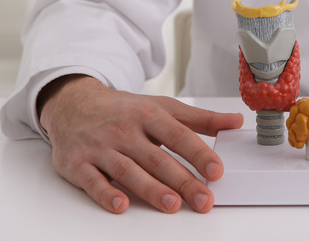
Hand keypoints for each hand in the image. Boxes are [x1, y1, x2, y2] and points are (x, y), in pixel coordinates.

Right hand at [38, 75, 243, 213]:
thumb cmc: (124, 110)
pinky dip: (105, 193)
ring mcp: (101, 147)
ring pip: (128, 170)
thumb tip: (236, 121)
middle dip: (182, 181)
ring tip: (172, 204)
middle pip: (157, 158)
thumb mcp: (162, 107)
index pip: (178, 135)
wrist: (72, 103)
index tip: (216, 170)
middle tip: (204, 200)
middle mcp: (125, 131)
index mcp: (148, 115)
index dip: (198, 153)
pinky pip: (92, 181)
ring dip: (150, 189)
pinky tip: (121, 205)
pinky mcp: (78, 164)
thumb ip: (200, 119)